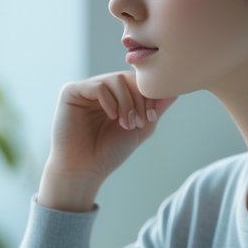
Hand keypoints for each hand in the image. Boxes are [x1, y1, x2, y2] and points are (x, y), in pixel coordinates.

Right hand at [39, 72, 175, 210]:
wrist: (84, 169)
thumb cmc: (109, 152)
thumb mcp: (140, 128)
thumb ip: (155, 108)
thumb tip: (176, 91)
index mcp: (114, 96)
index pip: (137, 81)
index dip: (149, 95)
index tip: (151, 118)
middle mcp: (99, 89)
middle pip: (128, 77)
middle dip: (140, 99)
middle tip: (139, 122)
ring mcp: (85, 90)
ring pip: (115, 79)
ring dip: (127, 102)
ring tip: (126, 124)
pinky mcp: (70, 92)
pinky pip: (98, 86)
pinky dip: (110, 101)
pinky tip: (112, 117)